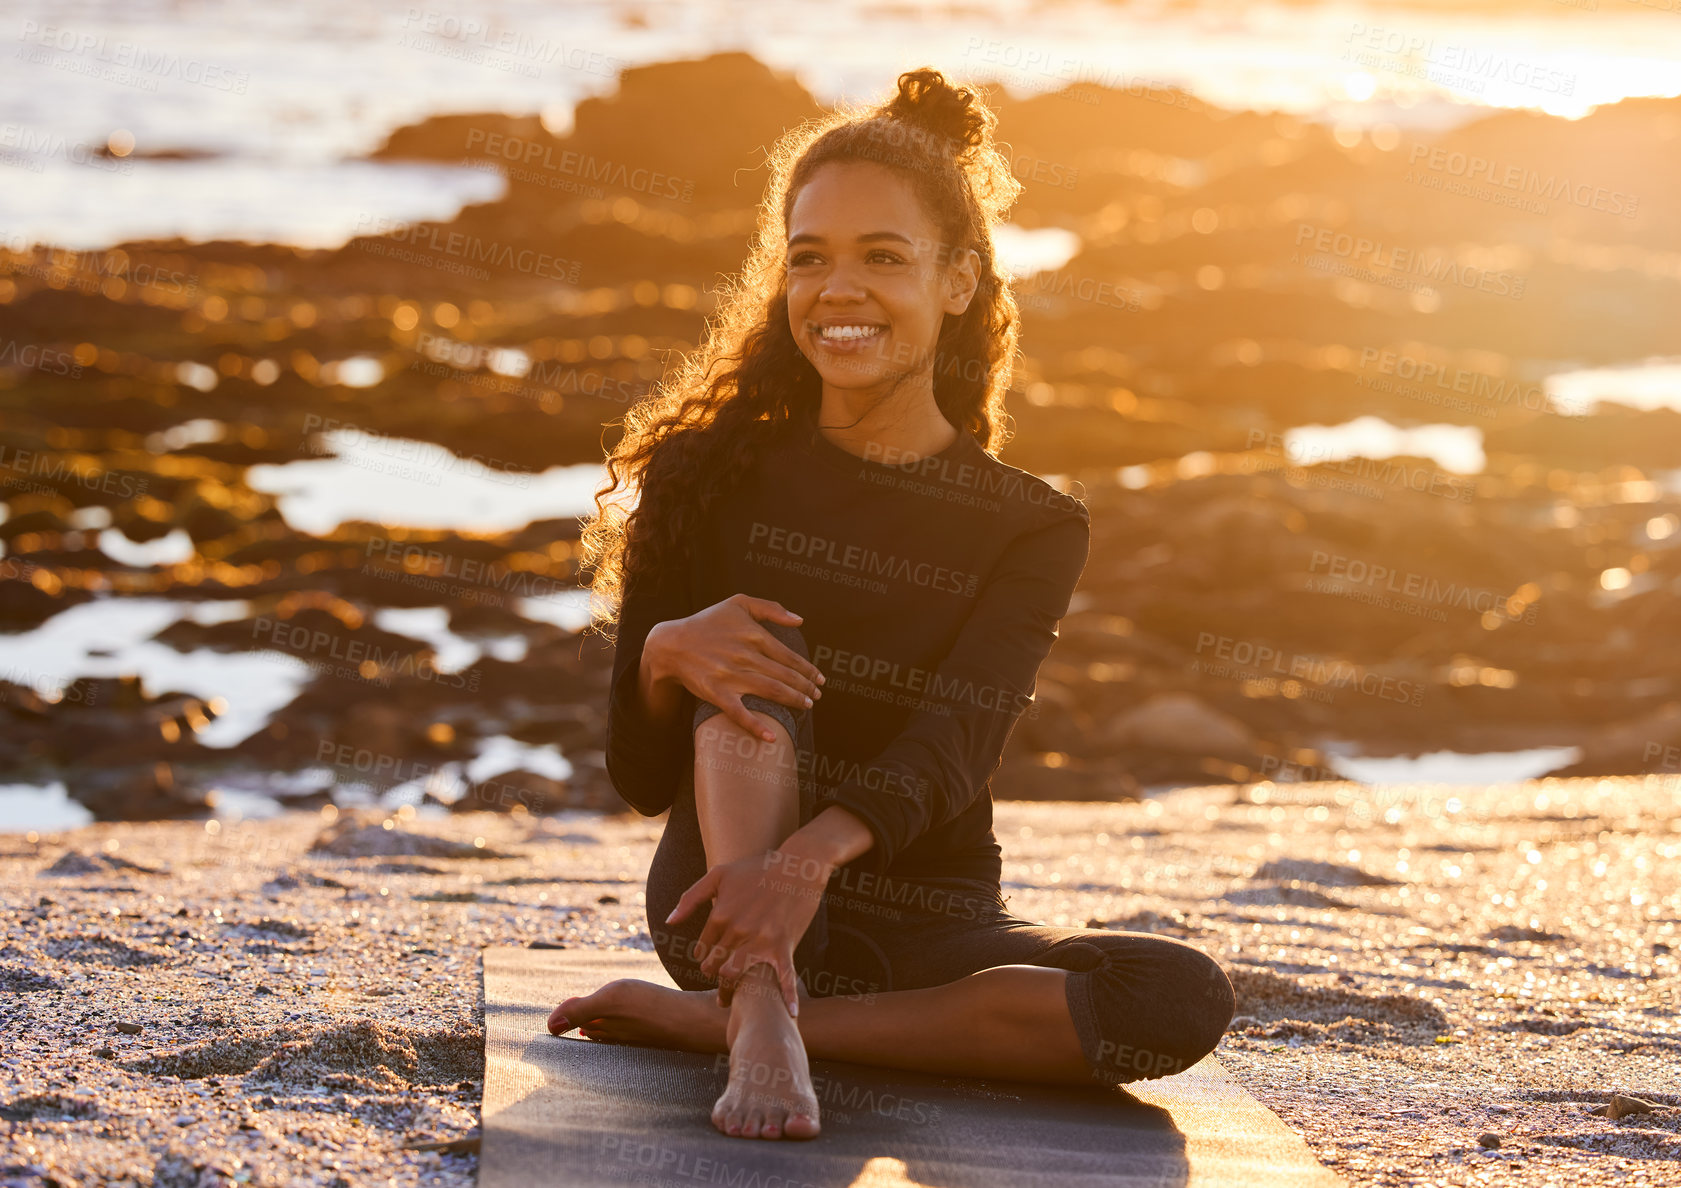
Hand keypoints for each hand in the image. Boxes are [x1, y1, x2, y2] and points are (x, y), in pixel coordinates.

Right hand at [645, 594, 824, 741]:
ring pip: (771, 691)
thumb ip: (771, 608)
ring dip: (794, 700)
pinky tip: (771, 738)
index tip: (819, 679)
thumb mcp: (738, 603)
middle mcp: (745, 655)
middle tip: (817, 695)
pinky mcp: (716, 693)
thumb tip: (800, 621)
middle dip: (806, 687)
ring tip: (807, 706)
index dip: (808, 670)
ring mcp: (731, 676)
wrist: (671, 644)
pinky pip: (739, 713)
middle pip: (785, 675)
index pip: (790, 656)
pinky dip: (755, 726)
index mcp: (753, 635)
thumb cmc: (707, 622)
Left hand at [665, 847, 834, 1014]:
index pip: (702, 948)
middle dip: (713, 977)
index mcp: (720, 914)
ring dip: (729, 990)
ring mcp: (760, 939)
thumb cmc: (757, 868)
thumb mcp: (719, 875)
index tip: (711, 962)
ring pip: (734, 975)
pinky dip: (787, 995)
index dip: (705, 957)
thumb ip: (691, 898)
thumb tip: (669, 923)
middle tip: (717, 986)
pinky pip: (784, 975)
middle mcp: (736, 930)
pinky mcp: (783, 944)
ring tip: (729, 1000)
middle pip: (714, 966)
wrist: (798, 864)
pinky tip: (791, 1014)